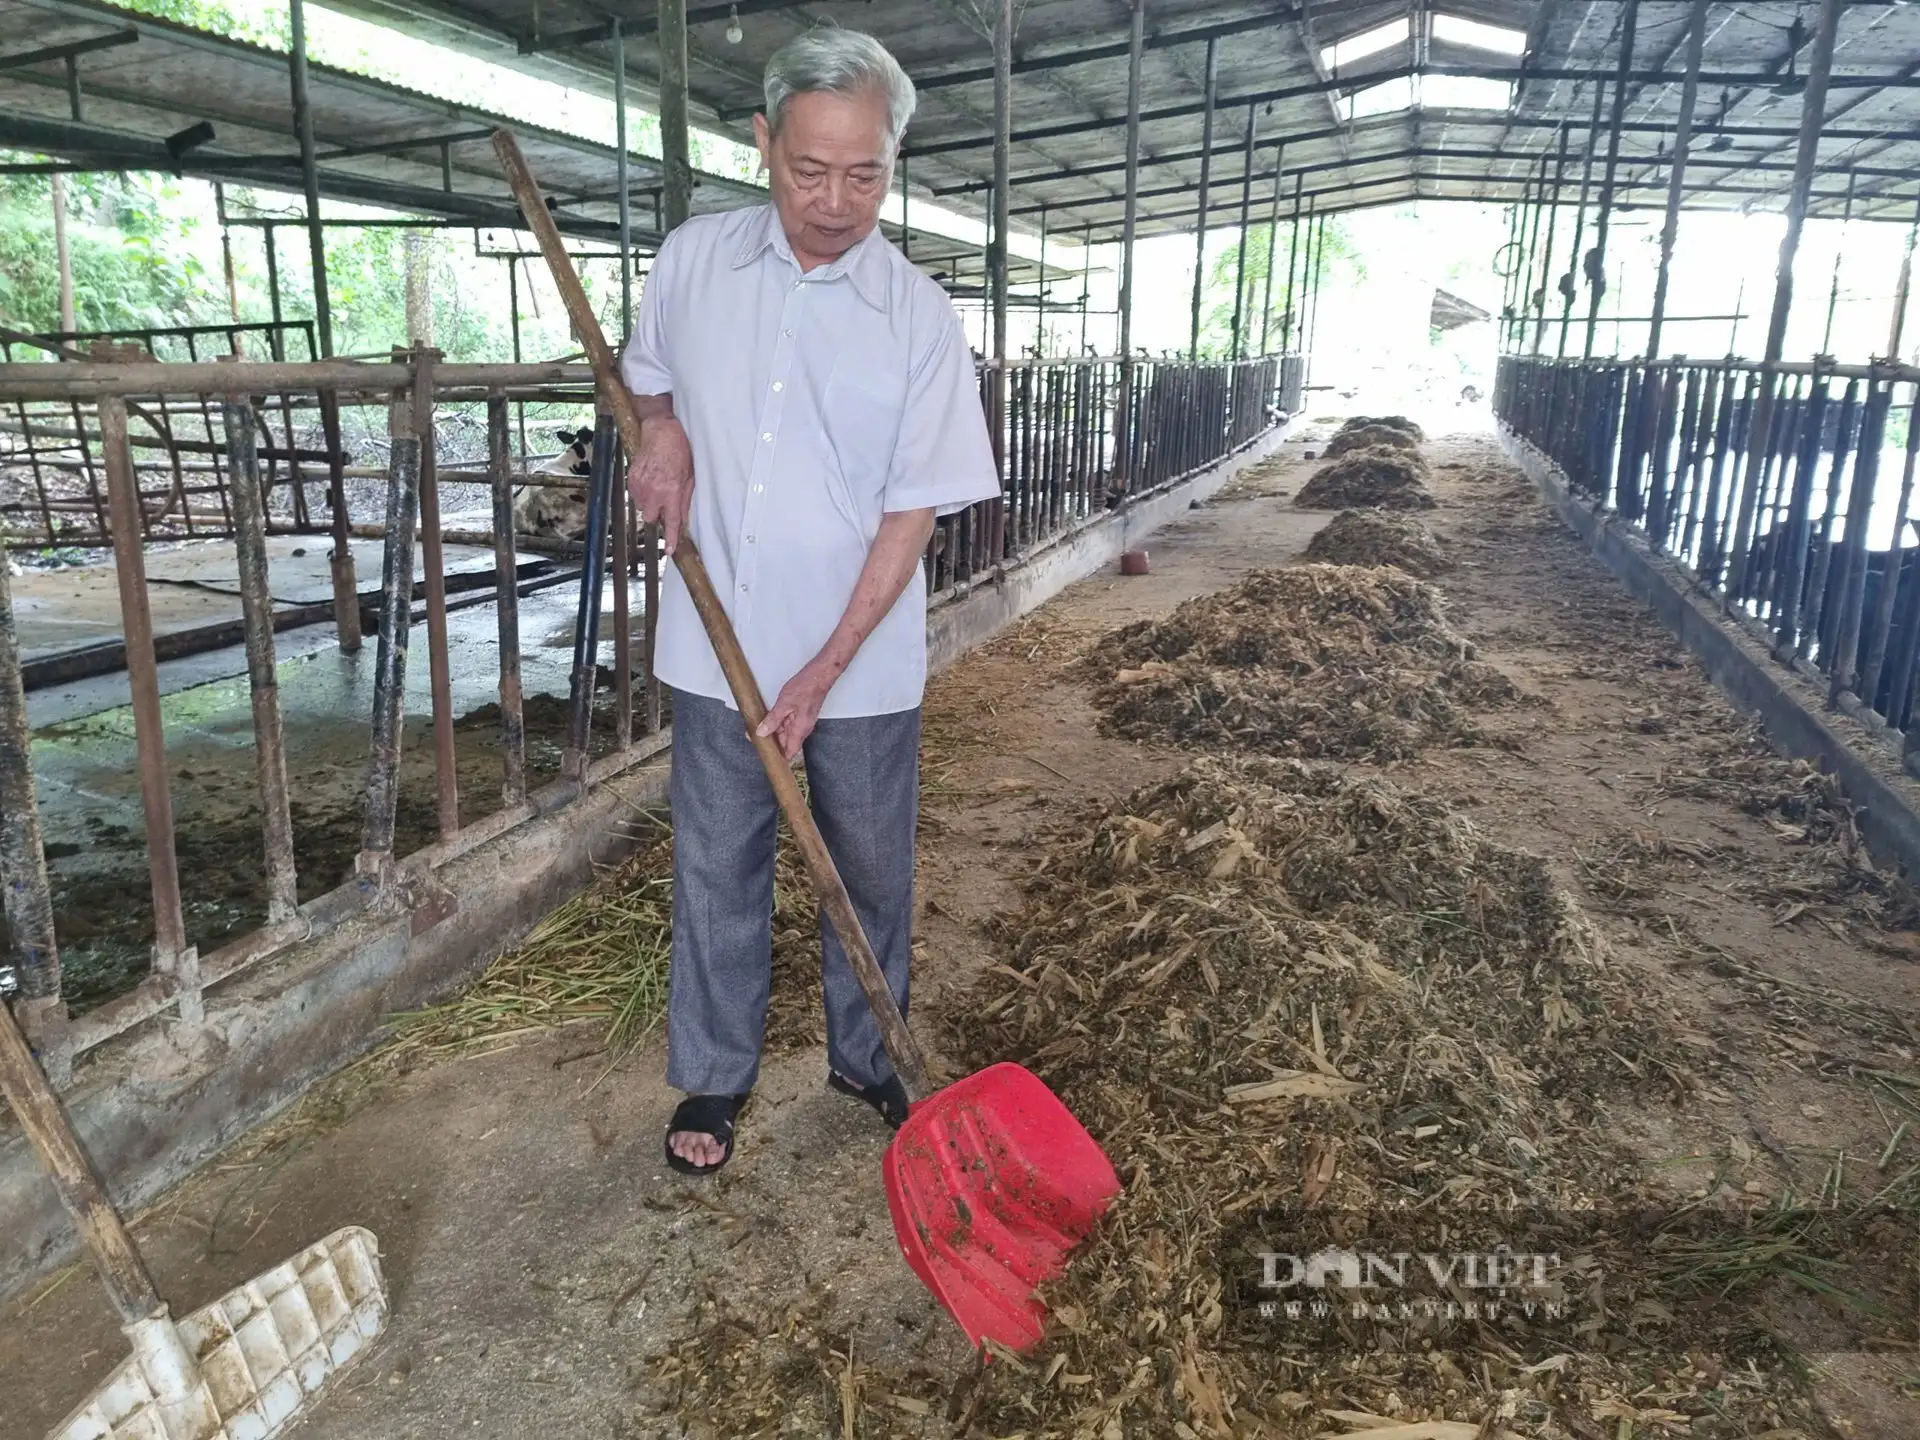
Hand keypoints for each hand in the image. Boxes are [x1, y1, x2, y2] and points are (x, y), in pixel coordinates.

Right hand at [627, 414, 693, 555]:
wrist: (660, 431)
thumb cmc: (679, 451)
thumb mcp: (690, 476)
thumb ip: (685, 499)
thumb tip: (683, 518)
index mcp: (672, 492)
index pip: (671, 522)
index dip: (670, 538)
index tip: (670, 551)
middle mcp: (654, 492)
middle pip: (651, 518)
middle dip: (657, 514)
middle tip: (664, 501)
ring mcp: (640, 485)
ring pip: (642, 506)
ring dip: (649, 501)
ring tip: (657, 484)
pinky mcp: (631, 478)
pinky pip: (635, 494)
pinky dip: (642, 491)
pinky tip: (649, 478)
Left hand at [755, 656, 841, 759]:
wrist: (820, 675)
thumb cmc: (806, 687)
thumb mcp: (784, 704)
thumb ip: (773, 720)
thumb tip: (762, 732)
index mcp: (800, 730)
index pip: (789, 753)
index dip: (777, 757)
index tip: (765, 754)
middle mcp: (802, 729)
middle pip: (785, 743)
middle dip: (770, 742)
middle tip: (754, 737)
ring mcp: (802, 722)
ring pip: (785, 733)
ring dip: (772, 731)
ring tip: (757, 727)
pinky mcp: (800, 715)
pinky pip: (787, 724)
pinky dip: (777, 723)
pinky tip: (767, 718)